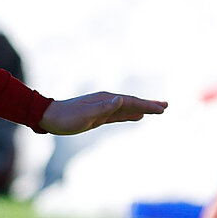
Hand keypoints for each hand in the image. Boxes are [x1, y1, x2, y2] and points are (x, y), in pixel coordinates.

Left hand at [39, 92, 166, 135]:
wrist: (49, 118)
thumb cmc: (66, 118)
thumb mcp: (85, 114)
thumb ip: (104, 108)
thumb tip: (121, 99)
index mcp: (106, 99)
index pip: (131, 101)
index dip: (148, 105)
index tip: (163, 108)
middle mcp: (107, 101)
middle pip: (133, 102)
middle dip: (150, 105)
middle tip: (166, 106)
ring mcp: (103, 108)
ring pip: (128, 108)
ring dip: (143, 108)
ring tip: (157, 109)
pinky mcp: (99, 116)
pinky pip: (120, 114)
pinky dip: (131, 114)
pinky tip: (137, 116)